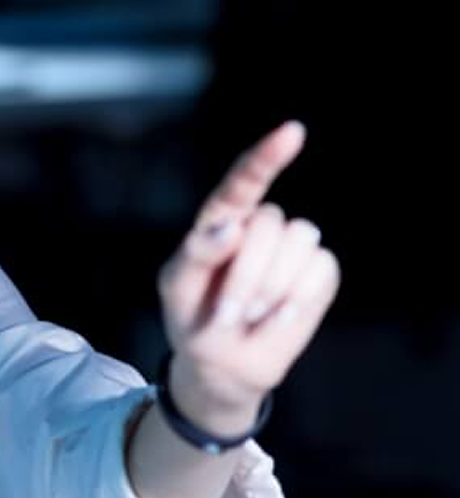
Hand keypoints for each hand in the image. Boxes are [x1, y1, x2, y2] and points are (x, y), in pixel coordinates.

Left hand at [156, 121, 340, 424]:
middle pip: (270, 224)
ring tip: (249, 317)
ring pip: (301, 241)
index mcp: (221, 221)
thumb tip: (232, 227)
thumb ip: (195, 255)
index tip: (292, 132)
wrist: (222, 364)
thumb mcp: (177, 288)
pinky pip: (320, 271)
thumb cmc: (193, 319)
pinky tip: (275, 319)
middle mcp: (260, 227)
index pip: (243, 182)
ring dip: (271, 288)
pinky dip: (296, 301)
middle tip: (226, 315)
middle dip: (247, 275)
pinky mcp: (319, 272)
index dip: (267, 156)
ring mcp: (293, 248)